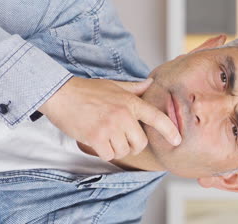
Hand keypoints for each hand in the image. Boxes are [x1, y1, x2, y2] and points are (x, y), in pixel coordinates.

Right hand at [38, 77, 180, 160]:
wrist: (60, 94)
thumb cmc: (86, 90)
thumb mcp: (113, 85)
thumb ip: (133, 88)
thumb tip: (150, 83)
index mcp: (130, 102)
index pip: (157, 118)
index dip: (170, 131)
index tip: (177, 141)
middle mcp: (124, 115)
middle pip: (140, 143)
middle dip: (132, 144)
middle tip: (119, 137)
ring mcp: (111, 127)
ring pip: (124, 150)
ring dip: (115, 147)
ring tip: (104, 134)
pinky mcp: (97, 138)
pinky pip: (109, 155)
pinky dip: (103, 151)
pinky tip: (95, 140)